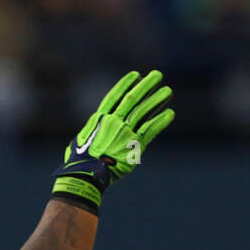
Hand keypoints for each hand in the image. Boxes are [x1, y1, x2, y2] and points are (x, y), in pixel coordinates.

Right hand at [52, 70, 173, 209]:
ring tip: (167, 91)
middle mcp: (113, 122)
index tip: (136, 75)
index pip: (115, 97)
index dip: (126, 84)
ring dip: (157, 100)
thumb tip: (93, 129)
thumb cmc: (80, 161)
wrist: (86, 174)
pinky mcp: (134, 145)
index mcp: (100, 119)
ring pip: (143, 111)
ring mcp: (124, 132)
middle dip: (146, 85)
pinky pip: (150, 130)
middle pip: (132, 99)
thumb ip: (91, 131)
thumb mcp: (80, 140)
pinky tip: (170, 113)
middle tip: (157, 75)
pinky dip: (160, 121)